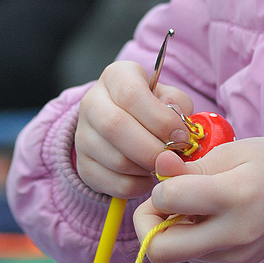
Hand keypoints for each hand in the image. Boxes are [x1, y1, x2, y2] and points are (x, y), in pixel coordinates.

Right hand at [75, 60, 193, 198]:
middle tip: (173, 158)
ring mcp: (82, 134)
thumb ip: (177, 104)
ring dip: (146, 168)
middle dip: (152, 148)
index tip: (181, 136)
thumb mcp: (168, 95)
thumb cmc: (152, 106)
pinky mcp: (83, 164)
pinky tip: (147, 177)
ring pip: (115, 159)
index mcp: (116, 77)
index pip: (131, 94)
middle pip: (116, 127)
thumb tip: (177, 126)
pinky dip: (136, 186)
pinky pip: (111, 183)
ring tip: (162, 165)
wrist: (122, 121)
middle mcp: (92, 101)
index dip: (160, 119)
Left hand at [133, 137, 263, 262]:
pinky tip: (208, 219)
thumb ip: (190, 166)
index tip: (172, 177)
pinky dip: (187, 239)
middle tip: (162, 204)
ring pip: (172, 255)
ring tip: (194, 206)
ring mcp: (232, 257)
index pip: (169, 201)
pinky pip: (191, 258)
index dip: (160, 188)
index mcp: (235, 195)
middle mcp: (233, 234)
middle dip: (148, 224)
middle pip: (160, 249)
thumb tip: (157, 166)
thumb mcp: (231, 153)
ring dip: (168, 231)